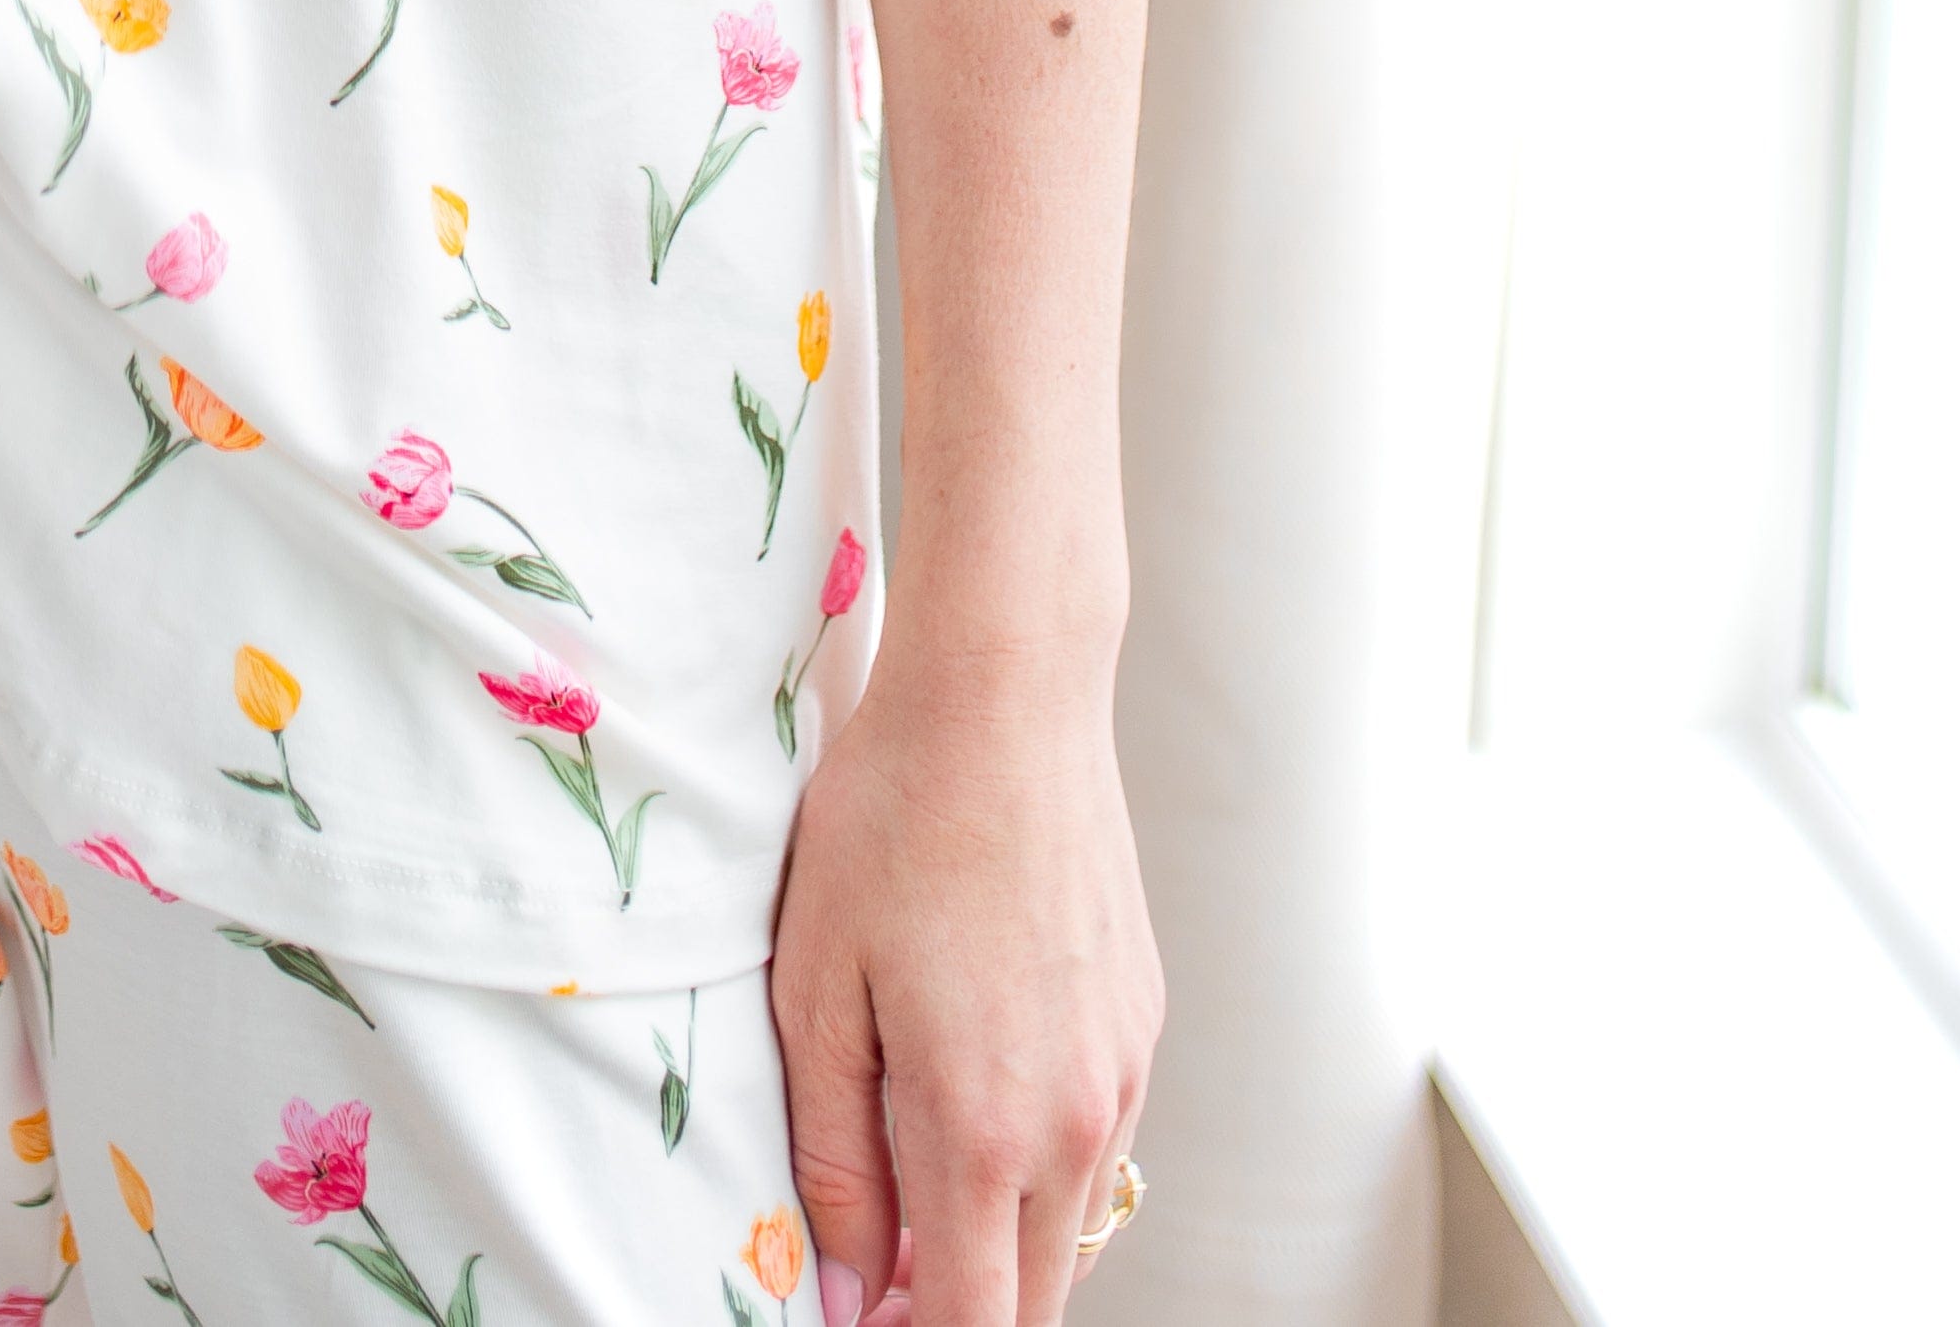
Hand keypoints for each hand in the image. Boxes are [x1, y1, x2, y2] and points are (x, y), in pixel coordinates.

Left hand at [771, 642, 1156, 1326]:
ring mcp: (1122, 1074)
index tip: (860, 1315)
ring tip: (912, 1188)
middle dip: (958, 1307)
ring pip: (1070, 1228)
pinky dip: (1041, 1166)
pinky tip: (978, 1097)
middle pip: (1033, 1299)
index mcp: (983, 1128)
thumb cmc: (891, 821)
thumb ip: (833, 1157)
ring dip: (1001, 1243)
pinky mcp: (1143, 1025)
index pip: (973, 1326)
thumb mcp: (816, 988)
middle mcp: (1075, 1122)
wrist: (1007, 696)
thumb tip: (849, 1286)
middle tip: (876, 1268)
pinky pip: (1098, 1146)